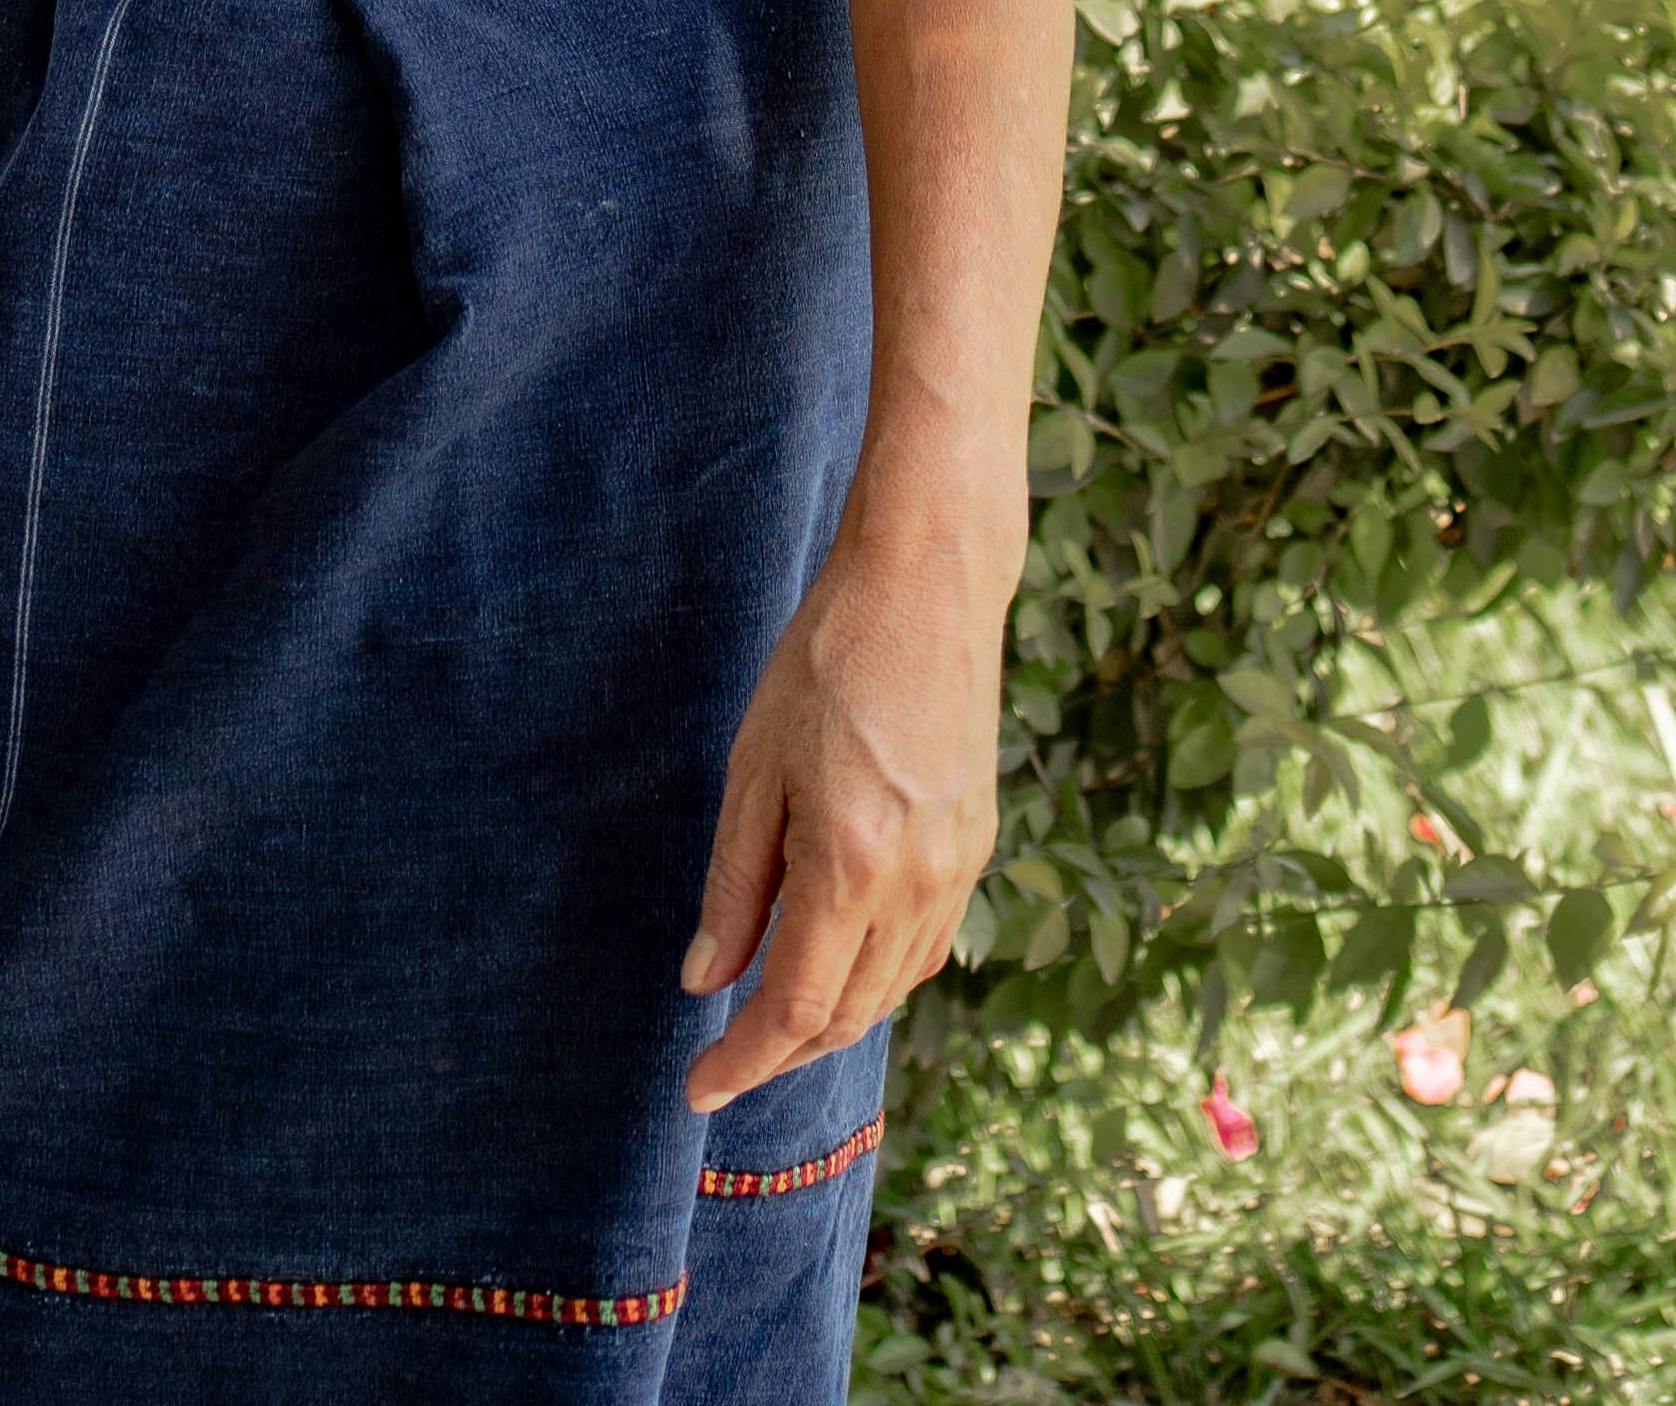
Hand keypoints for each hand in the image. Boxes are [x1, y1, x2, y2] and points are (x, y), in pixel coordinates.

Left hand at [679, 511, 1014, 1109]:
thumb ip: (735, 884)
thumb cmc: (826, 659)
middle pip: (849, 1013)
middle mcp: (918, 884)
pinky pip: (927, 945)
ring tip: (774, 1016)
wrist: (927, 586)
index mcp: (852, 864)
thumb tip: (706, 981)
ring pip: (893, 988)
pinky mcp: (978, 846)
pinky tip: (841, 958)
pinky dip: (879, 974)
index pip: (797, 1008)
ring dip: (834, 1018)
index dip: (744, 1060)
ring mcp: (959, 869)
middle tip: (725, 1056)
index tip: (698, 1088)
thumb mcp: (755, 766)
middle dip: (784, 1051)